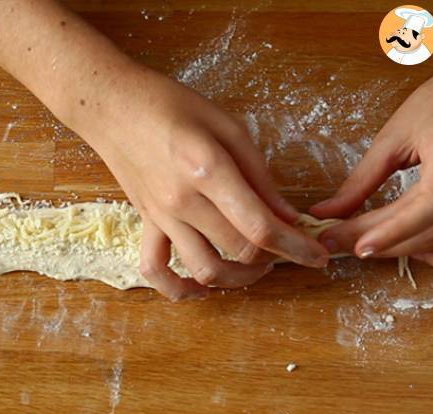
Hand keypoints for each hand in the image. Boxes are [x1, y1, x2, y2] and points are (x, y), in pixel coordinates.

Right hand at [74, 65, 328, 298]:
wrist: (114, 107)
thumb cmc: (172, 106)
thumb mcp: (228, 126)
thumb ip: (259, 174)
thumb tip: (286, 216)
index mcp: (209, 170)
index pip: (260, 226)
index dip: (296, 247)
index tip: (317, 256)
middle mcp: (183, 201)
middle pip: (239, 250)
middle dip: (274, 257)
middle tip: (286, 245)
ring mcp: (161, 216)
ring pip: (204, 270)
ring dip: (238, 279)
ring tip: (254, 267)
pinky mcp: (146, 222)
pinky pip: (156, 269)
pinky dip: (179, 289)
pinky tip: (201, 287)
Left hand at [311, 69, 432, 268]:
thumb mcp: (394, 138)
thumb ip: (361, 180)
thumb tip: (325, 212)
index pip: (429, 205)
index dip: (393, 231)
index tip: (358, 247)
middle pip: (428, 229)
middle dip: (380, 241)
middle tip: (337, 241)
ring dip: (398, 248)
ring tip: (360, 241)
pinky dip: (426, 249)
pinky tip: (401, 242)